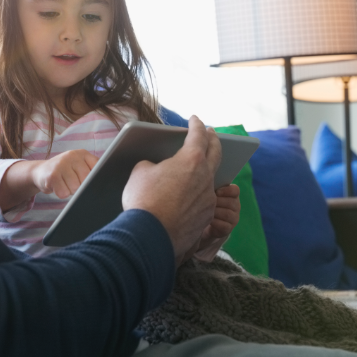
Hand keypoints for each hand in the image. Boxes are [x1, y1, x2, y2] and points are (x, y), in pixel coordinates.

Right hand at [30, 150, 98, 198]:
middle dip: (81, 187)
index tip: (91, 182)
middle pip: (86, 180)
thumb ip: (91, 169)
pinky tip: (57, 186)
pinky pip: (64, 193)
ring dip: (70, 191)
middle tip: (73, 183)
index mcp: (82, 153)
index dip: (95, 178)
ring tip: (64, 184)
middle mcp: (72, 156)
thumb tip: (102, 180)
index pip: (97, 167)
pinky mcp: (52, 176)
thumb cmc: (64, 170)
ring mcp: (61, 164)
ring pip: (75, 188)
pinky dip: (61, 194)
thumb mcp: (78, 165)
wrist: (40, 171)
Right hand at [122, 116, 219, 266]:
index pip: (198, 135)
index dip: (196, 124)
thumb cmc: (144, 201)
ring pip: (210, 178)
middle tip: (211, 133)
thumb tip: (154, 169)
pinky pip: (204, 200)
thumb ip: (151, 164)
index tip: (195, 119)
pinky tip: (189, 197)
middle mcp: (205, 177)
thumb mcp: (140, 173)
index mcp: (190, 160)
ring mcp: (209, 198)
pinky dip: (198, 194)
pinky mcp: (206, 216)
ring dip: (205, 170)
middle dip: (213, 140)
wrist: (150, 236)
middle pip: (216, 153)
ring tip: (199, 167)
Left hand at [192, 184, 240, 261]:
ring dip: (215, 212)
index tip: (216, 192)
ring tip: (205, 211)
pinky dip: (214, 222)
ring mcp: (233, 219)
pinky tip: (207, 220)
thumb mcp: (206, 195)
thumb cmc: (203, 205)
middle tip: (206, 202)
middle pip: (231, 202)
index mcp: (231, 195)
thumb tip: (202, 179)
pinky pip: (224, 225)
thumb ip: (208, 187)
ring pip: (227, 214)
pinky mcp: (228, 229)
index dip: (226, 190)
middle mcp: (235, 206)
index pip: (235, 190)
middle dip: (217, 202)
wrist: (202, 225)